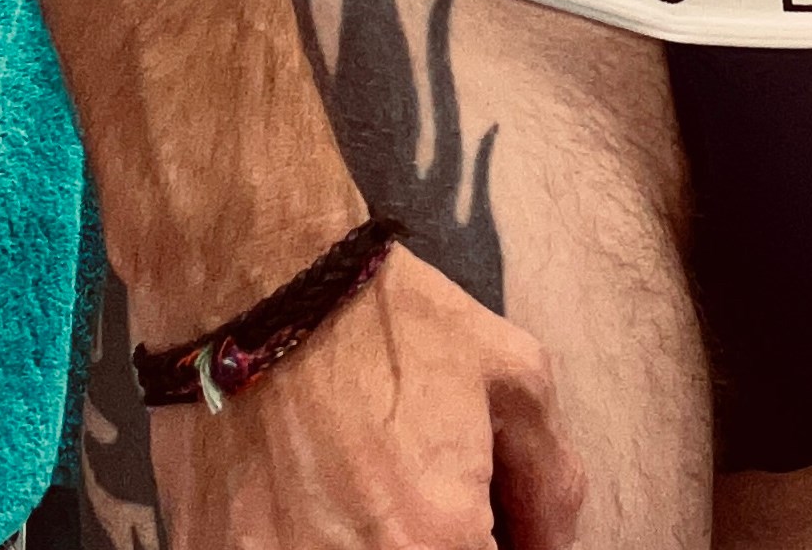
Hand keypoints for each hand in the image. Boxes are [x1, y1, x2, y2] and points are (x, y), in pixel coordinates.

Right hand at [149, 246, 585, 549]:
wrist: (262, 288)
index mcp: (438, 540)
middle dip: (440, 539)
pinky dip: (314, 538)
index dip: (495, 548)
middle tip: (426, 495)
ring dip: (377, 540)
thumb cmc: (393, 325)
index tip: (483, 520)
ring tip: (372, 492)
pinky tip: (321, 502)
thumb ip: (549, 484)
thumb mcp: (512, 376)